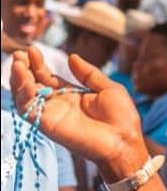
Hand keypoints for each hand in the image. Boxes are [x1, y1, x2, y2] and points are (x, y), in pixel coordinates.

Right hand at [10, 48, 146, 175]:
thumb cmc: (121, 117)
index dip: (38, 64)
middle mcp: (58, 105)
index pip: (48, 78)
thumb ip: (88, 74)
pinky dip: (23, 95)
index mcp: (71, 96)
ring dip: (19, 79)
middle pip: (33, 85)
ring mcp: (51, 115)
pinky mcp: (47, 124)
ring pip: (25, 96)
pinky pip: (28, 110)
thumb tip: (72, 56)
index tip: (32, 50)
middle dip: (24, 69)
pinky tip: (24, 80)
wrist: (124, 140)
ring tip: (18, 63)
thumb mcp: (108, 88)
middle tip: (20, 54)